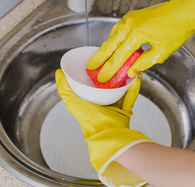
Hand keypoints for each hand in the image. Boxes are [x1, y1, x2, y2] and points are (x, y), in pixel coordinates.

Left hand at [55, 69, 151, 186]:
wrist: (106, 133)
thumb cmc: (88, 119)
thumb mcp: (72, 101)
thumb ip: (64, 88)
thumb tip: (58, 73)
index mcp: (89, 101)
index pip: (91, 84)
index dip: (94, 73)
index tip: (98, 60)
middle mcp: (101, 104)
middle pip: (107, 86)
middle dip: (112, 74)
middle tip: (115, 63)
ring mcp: (114, 108)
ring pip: (121, 90)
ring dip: (124, 80)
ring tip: (127, 69)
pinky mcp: (125, 111)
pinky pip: (130, 97)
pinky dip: (134, 88)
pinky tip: (136, 79)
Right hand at [87, 0, 194, 81]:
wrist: (183, 11)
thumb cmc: (176, 29)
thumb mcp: (161, 52)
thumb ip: (144, 62)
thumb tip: (132, 70)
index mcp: (137, 35)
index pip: (118, 57)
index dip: (109, 69)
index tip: (102, 78)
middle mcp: (130, 25)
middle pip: (109, 45)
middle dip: (98, 58)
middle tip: (90, 67)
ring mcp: (130, 19)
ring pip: (112, 36)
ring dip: (105, 48)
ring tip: (99, 59)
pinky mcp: (132, 16)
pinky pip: (118, 29)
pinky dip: (114, 38)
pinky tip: (113, 45)